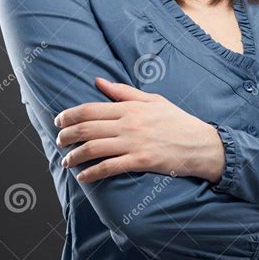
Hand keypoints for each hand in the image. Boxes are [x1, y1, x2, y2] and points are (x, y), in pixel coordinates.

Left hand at [54, 78, 225, 183]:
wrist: (200, 144)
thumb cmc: (177, 121)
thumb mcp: (153, 100)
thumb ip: (124, 92)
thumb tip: (99, 82)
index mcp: (130, 108)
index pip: (90, 109)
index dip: (69, 115)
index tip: (59, 121)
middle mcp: (129, 124)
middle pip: (87, 128)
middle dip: (66, 136)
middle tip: (58, 141)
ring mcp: (134, 143)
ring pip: (93, 149)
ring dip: (74, 156)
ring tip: (66, 161)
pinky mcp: (140, 161)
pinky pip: (109, 168)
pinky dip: (92, 173)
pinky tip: (83, 177)